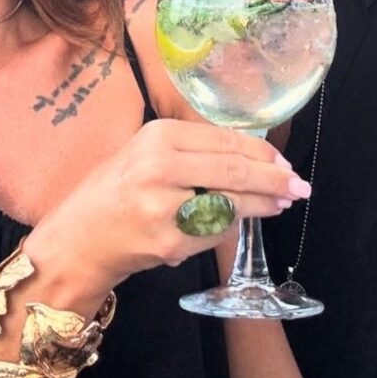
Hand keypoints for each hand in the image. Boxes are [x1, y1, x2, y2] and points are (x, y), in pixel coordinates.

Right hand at [27, 119, 308, 295]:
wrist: (77, 239)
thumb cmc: (113, 191)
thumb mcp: (144, 153)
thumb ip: (189, 150)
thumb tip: (248, 153)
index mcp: (158, 136)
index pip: (225, 141)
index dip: (261, 154)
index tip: (283, 162)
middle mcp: (161, 165)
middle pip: (234, 171)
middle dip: (273, 179)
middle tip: (299, 185)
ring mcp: (165, 205)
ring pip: (231, 203)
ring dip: (263, 204)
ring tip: (283, 202)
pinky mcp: (169, 241)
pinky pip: (215, 232)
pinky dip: (233, 226)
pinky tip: (246, 221)